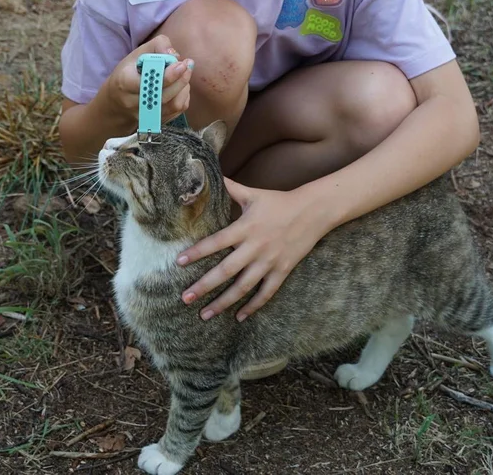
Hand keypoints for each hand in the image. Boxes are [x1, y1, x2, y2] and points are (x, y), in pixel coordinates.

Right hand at [101, 34, 192, 125]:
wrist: (115, 104)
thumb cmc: (127, 74)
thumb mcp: (136, 55)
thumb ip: (156, 46)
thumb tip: (174, 53)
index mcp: (124, 83)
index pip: (148, 82)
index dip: (167, 75)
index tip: (180, 63)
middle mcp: (133, 103)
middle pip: (163, 95)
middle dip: (180, 79)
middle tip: (188, 65)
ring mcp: (145, 116)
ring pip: (173, 105)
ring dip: (184, 87)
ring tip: (185, 74)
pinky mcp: (155, 121)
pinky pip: (177, 111)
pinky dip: (183, 96)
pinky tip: (181, 86)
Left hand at [175, 178, 328, 320]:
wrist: (313, 211)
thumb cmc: (279, 201)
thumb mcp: (253, 193)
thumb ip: (230, 188)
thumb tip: (211, 173)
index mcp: (245, 228)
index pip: (216, 242)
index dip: (197, 252)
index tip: (179, 262)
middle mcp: (255, 247)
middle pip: (226, 271)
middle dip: (204, 286)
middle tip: (185, 298)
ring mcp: (269, 262)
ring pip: (243, 287)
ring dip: (223, 302)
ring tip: (205, 314)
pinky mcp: (282, 271)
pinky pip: (266, 293)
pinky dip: (252, 306)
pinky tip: (239, 317)